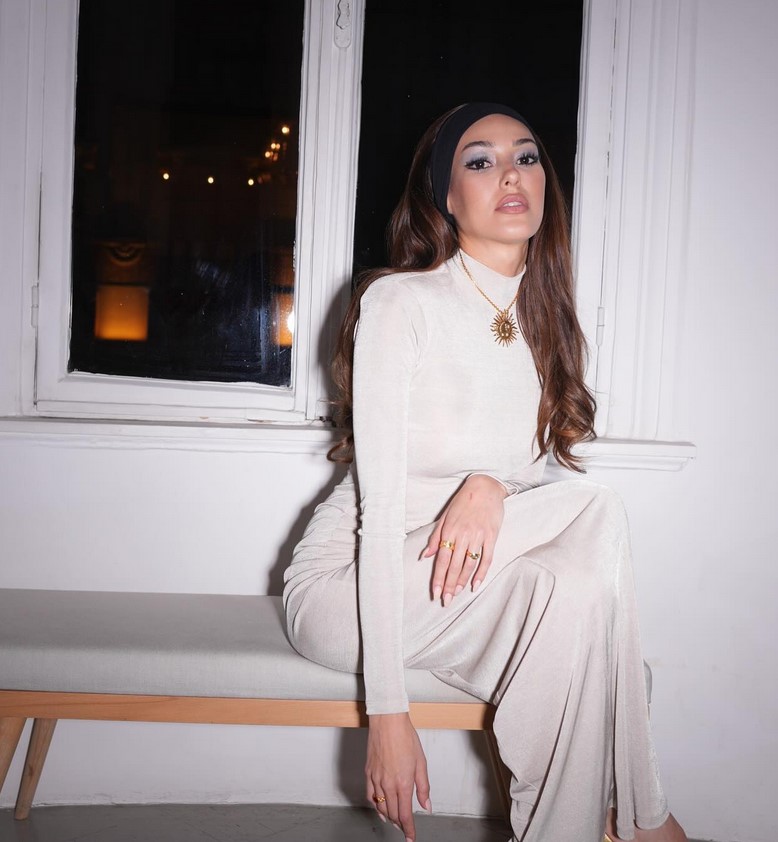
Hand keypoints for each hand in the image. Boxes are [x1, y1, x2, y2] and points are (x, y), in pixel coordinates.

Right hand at [366, 713, 430, 839]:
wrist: (388, 721)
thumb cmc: (405, 737)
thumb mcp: (421, 762)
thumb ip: (423, 787)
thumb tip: (426, 805)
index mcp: (402, 782)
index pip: (405, 815)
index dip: (409, 829)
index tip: (411, 837)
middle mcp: (387, 784)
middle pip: (392, 813)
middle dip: (400, 825)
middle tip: (406, 829)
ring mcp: (376, 778)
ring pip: (381, 807)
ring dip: (388, 817)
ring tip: (395, 822)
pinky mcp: (368, 772)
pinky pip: (370, 795)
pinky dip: (375, 805)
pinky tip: (380, 807)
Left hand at [422, 474, 506, 604]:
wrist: (484, 487)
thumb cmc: (462, 501)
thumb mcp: (444, 516)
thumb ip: (435, 537)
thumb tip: (425, 555)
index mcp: (449, 530)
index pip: (442, 559)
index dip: (439, 578)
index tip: (436, 592)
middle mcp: (463, 535)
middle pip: (454, 565)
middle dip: (449, 584)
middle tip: (446, 600)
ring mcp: (478, 536)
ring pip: (469, 564)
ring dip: (462, 581)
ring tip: (457, 593)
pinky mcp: (491, 536)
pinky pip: (486, 558)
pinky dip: (481, 573)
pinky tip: (475, 584)